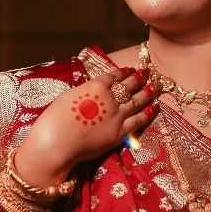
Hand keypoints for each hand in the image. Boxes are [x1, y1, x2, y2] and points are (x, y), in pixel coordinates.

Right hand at [17, 67, 157, 184]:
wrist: (56, 142)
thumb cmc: (54, 119)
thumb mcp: (69, 96)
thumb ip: (85, 92)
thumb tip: (92, 91)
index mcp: (95, 85)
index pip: (114, 76)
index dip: (124, 72)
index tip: (130, 69)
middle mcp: (110, 97)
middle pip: (130, 85)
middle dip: (140, 77)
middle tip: (148, 72)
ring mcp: (117, 115)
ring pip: (138, 100)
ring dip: (149, 92)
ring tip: (156, 86)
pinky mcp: (120, 132)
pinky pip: (139, 120)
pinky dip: (148, 112)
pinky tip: (155, 107)